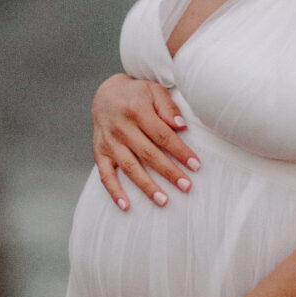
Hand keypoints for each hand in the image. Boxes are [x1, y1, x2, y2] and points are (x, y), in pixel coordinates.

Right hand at [92, 75, 199, 210]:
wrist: (105, 94)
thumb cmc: (136, 94)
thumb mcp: (154, 90)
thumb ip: (168, 107)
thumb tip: (181, 125)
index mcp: (137, 111)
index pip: (163, 135)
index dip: (180, 151)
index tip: (196, 165)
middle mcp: (121, 128)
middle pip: (148, 154)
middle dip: (169, 172)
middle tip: (186, 186)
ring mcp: (109, 142)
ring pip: (130, 168)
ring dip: (146, 186)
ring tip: (163, 201)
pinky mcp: (99, 152)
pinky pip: (105, 175)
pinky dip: (114, 191)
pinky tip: (126, 206)